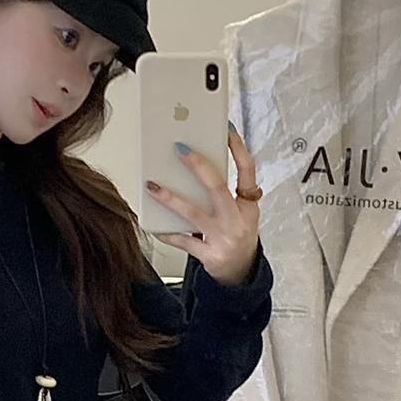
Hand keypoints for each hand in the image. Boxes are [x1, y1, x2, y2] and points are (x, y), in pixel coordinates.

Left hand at [145, 126, 261, 285]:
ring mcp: (223, 238)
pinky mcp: (210, 255)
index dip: (238, 148)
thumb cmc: (236, 234)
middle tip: (179, 149)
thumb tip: (196, 165)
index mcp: (248, 204)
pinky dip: (166, 232)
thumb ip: (224, 191)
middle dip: (198, 166)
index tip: (225, 129)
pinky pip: (183, 241)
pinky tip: (152, 223)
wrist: (240, 271)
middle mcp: (237, 220)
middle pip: (218, 187)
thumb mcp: (240, 211)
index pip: (247, 170)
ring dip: (170, 198)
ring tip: (152, 186)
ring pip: (193, 214)